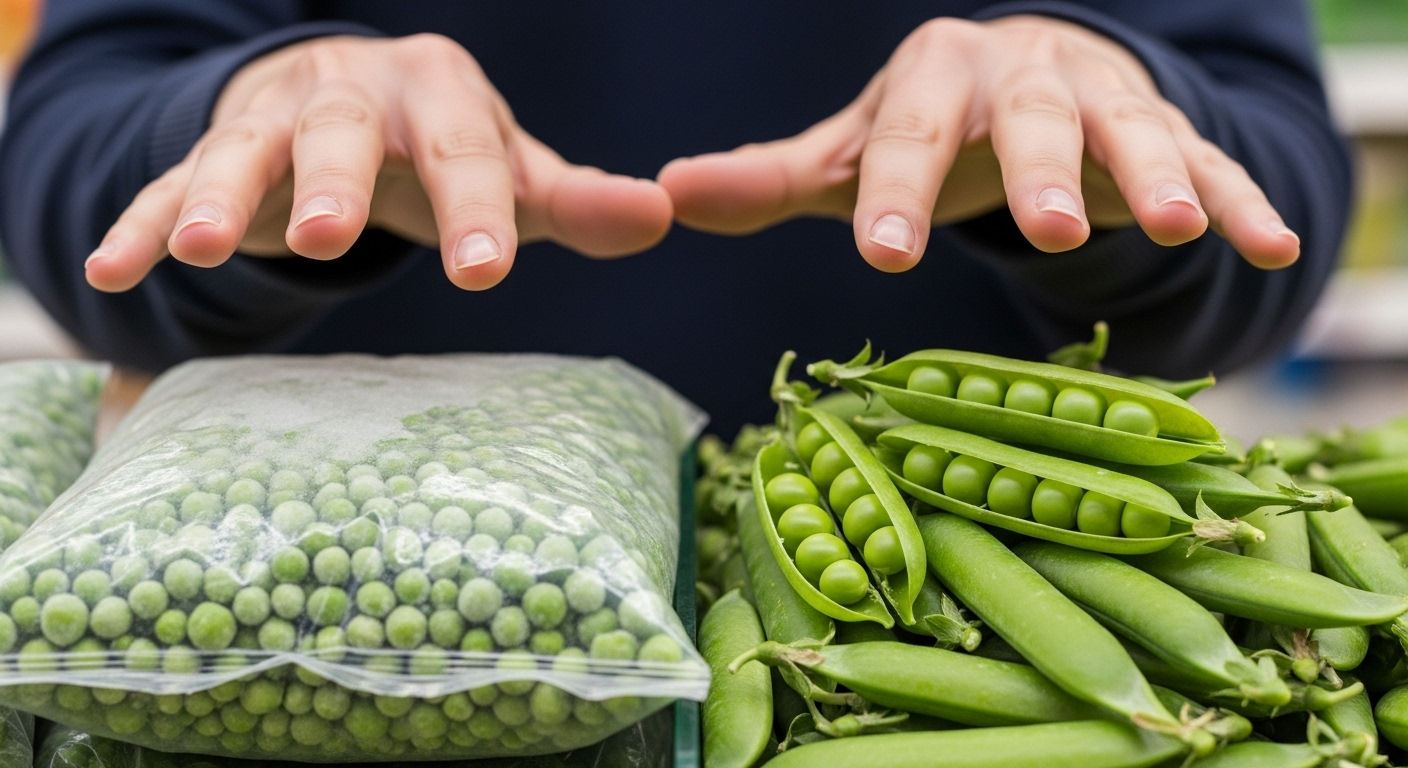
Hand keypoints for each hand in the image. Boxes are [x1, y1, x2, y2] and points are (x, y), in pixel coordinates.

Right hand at [84, 34, 672, 292]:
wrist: (353, 103)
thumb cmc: (448, 150)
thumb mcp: (513, 172)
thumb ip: (579, 201)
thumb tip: (664, 213)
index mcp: (443, 96)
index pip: (466, 152)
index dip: (473, 209)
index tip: (483, 271)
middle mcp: (357, 95)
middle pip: (345, 132)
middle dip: (335, 180)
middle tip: (330, 236)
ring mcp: (278, 119)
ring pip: (248, 146)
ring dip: (222, 191)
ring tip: (206, 247)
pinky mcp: (217, 150)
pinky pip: (170, 181)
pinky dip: (145, 219)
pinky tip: (113, 267)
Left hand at [658, 16, 1299, 271]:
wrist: (1023, 87)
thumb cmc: (922, 133)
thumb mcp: (848, 153)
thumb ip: (768, 177)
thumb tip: (664, 191)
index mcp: (931, 79)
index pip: (908, 134)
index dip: (898, 192)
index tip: (885, 258)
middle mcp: (1019, 76)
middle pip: (1029, 120)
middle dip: (1036, 174)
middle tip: (1040, 235)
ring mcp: (1100, 100)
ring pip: (1128, 131)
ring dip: (1155, 174)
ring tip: (1173, 226)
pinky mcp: (1163, 132)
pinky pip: (1209, 161)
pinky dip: (1239, 198)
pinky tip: (1275, 244)